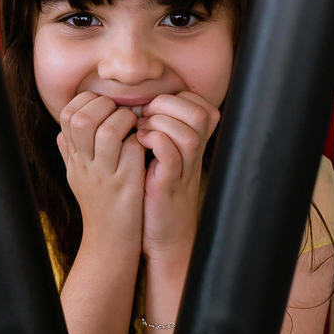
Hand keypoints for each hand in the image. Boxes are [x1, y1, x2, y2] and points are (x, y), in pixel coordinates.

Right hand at [56, 92, 145, 258]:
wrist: (110, 244)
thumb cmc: (98, 206)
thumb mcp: (76, 179)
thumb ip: (69, 153)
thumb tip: (61, 132)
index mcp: (74, 158)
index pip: (69, 115)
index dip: (88, 103)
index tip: (105, 109)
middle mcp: (85, 164)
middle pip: (83, 119)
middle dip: (106, 107)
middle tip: (122, 115)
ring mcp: (106, 174)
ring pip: (110, 131)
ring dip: (126, 121)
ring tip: (135, 129)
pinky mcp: (127, 184)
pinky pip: (133, 149)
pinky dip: (141, 141)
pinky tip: (146, 146)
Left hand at [137, 91, 220, 265]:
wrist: (164, 235)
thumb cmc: (155, 191)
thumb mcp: (161, 156)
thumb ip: (158, 130)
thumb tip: (134, 103)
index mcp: (194, 142)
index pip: (197, 102)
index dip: (172, 98)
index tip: (149, 111)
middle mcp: (195, 153)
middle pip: (199, 112)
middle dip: (166, 106)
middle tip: (144, 118)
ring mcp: (186, 169)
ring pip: (189, 131)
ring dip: (159, 124)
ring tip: (141, 131)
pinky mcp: (171, 184)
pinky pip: (171, 153)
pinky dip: (154, 141)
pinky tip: (139, 145)